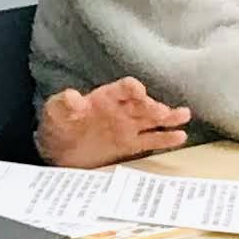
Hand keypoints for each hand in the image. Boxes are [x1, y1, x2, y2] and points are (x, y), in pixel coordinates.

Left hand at [39, 76, 190, 167]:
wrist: (58, 149)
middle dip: (152, 106)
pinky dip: (165, 138)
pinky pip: (151, 141)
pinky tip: (180, 136)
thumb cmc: (58, 124)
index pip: (122, 89)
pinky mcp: (130, 145)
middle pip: (141, 104)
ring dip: (167, 117)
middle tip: (162, 112)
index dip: (131, 89)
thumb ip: (64, 104)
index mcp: (105, 97)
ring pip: (152, 120)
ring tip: (183, 115)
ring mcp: (128, 127)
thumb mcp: (55, 112)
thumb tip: (73, 97)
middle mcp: (121, 109)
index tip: (139, 91)